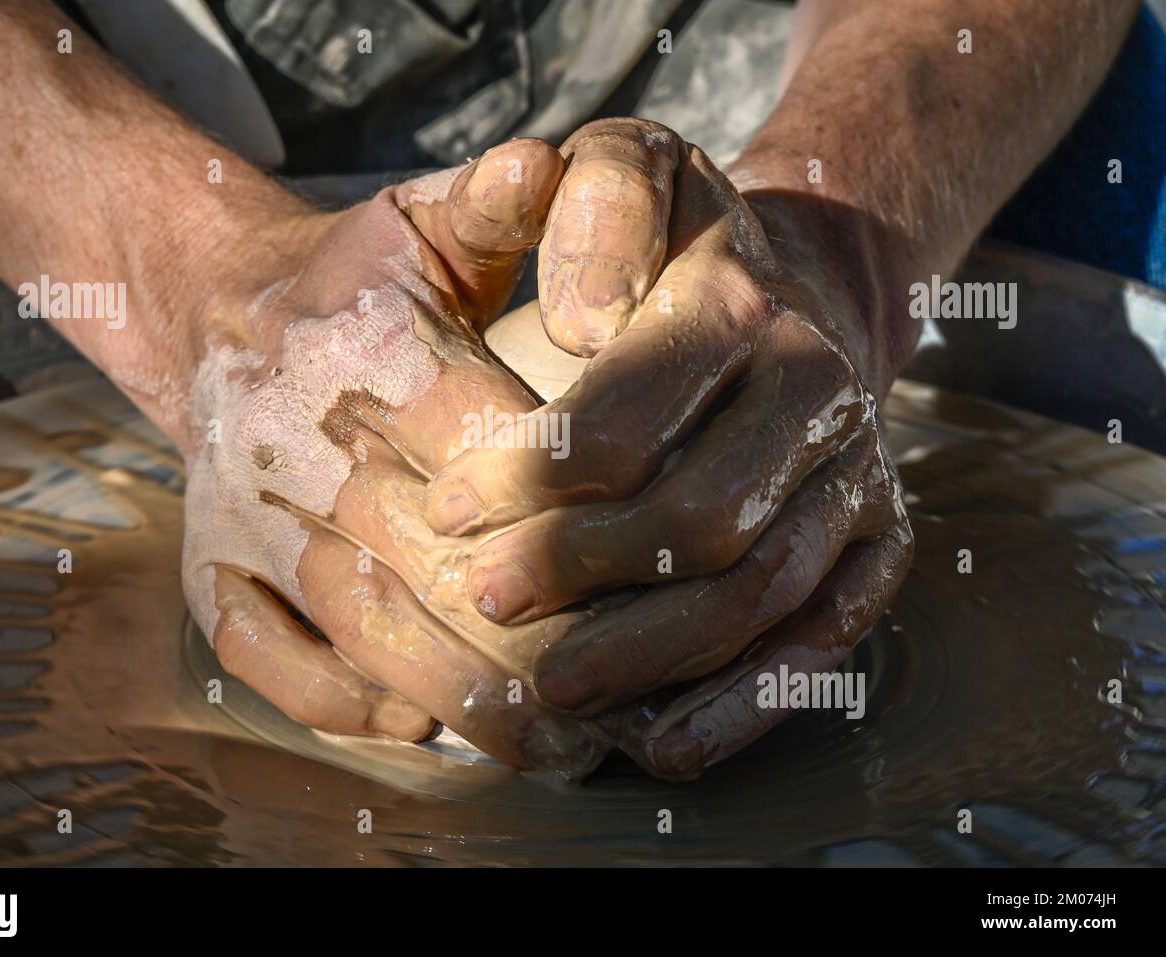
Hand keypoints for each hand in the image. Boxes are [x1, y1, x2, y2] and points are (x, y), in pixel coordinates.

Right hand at [178, 140, 608, 775]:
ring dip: (462, 697)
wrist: (217, 318)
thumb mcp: (423, 221)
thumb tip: (550, 165)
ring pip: (361, 627)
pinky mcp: (209, 575)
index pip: (480, 448)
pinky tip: (425, 726)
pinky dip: (348, 705)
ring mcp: (242, 520)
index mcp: (357, 348)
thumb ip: (497, 202)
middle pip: (430, 560)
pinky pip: (274, 664)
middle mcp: (290, 441)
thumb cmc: (354, 280)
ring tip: (556, 743)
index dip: (564, 514)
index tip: (646, 567)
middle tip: (627, 694)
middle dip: (535, 636)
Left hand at [424, 119, 914, 779]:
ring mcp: (856, 476)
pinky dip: (749, 704)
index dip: (533, 470)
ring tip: (553, 688)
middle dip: (583, 570)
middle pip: (702, 515)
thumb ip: (594, 206)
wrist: (792, 284)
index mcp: (743, 304)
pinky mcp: (876, 543)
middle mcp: (816, 392)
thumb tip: (584, 321)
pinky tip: (665, 746)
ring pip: (763, 591)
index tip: (451, 507)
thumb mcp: (625, 169)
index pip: (630, 407)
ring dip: (650, 653)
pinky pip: (826, 642)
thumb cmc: (672, 240)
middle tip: (487, 597)